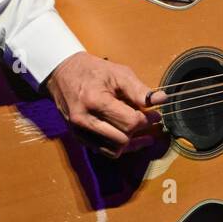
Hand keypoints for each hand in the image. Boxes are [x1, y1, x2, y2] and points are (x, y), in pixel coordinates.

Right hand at [43, 52, 167, 158]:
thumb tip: (161, 100)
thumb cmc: (93, 71)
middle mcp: (85, 120)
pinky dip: (118, 147)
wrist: (61, 73)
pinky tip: (129, 139)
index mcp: (95, 101)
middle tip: (150, 123)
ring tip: (145, 136)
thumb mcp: (118, 73)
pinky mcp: (78, 137)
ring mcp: (79, 131)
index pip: (129, 122)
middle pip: (122, 139)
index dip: (147, 120)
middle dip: (140, 132)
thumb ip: (139, 90)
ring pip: (113, 150)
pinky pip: (103, 150)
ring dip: (131, 144)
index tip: (156, 115)